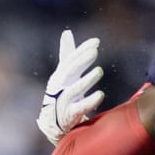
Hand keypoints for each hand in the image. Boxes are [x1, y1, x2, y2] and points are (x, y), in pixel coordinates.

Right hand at [38, 28, 104, 145]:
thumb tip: (66, 32)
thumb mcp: (65, 73)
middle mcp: (59, 87)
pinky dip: (90, 101)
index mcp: (60, 75)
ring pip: (74, 90)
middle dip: (81, 61)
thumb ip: (67, 54)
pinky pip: (79, 108)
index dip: (82, 50)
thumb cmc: (62, 93)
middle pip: (69, 72)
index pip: (70, 60)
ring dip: (86, 80)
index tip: (96, 42)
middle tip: (94, 52)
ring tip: (99, 71)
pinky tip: (100, 95)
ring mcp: (63, 101)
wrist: (53, 122)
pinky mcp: (68, 115)